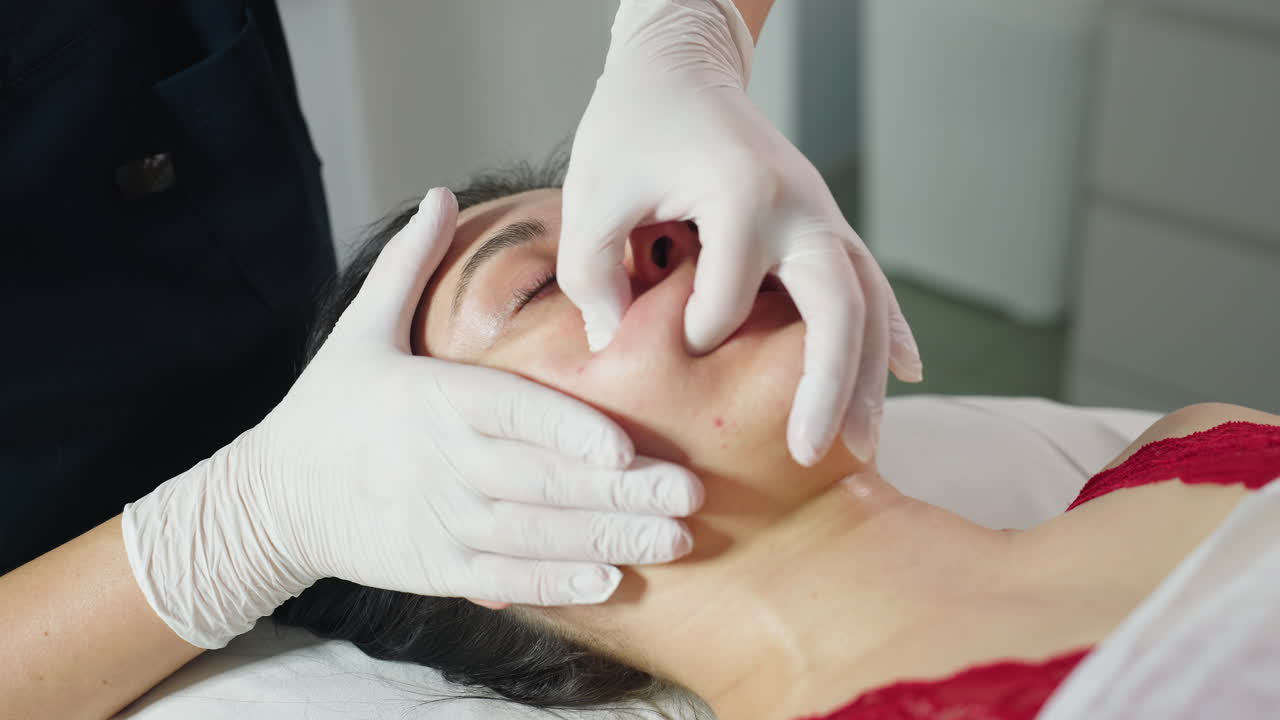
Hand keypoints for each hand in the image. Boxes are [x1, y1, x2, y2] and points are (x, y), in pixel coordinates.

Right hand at [124, 189, 702, 648]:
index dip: (567, 433)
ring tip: (675, 540)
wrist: (273, 498)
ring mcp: (441, 523)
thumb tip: (442, 192)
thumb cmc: (329, 406)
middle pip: (540, 481)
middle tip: (690, 493)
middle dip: (620, 493)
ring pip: (536, 536)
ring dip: (608, 540)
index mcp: (432, 399)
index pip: (510, 412)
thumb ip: (408, 263)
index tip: (624, 448)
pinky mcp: (437, 570)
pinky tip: (610, 583)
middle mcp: (442, 463)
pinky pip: (505, 579)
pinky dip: (556, 585)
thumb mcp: (360, 328)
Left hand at [558, 0, 921, 466]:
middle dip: (827, 385)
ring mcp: (821, 214)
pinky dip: (889, 328)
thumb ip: (592, 273)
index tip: (662, 338)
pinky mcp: (823, 223)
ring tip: (862, 443)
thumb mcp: (592, 190)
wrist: (681, 66)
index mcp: (742, 192)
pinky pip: (870, 281)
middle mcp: (799, 205)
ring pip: (867, 302)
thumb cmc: (633, 125)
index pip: (727, 294)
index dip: (693, 329)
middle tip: (812, 453)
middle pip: (838, 305)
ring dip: (867, 375)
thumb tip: (613, 348)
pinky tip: (907, 372)